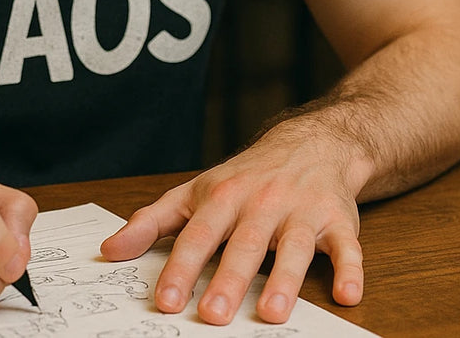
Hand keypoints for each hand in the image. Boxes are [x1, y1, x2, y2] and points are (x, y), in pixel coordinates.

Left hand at [100, 126, 364, 324]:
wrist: (308, 144)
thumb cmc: (244, 177)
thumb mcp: (194, 192)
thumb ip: (152, 222)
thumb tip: (109, 250)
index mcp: (223, 196)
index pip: (198, 234)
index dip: (180, 267)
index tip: (164, 300)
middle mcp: (262, 202)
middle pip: (244, 244)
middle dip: (228, 279)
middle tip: (212, 315)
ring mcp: (301, 212)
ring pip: (293, 247)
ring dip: (284, 279)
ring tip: (270, 313)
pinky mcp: (338, 221)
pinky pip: (346, 246)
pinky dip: (351, 269)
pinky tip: (349, 294)